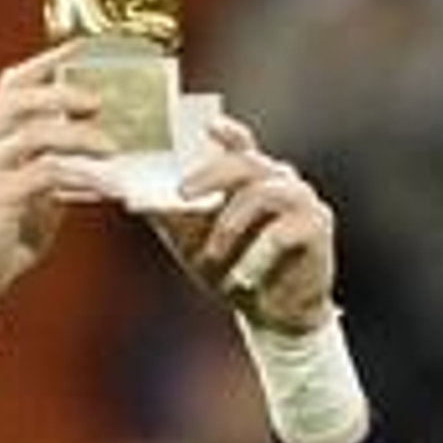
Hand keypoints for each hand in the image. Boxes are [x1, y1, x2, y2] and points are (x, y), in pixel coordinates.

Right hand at [0, 47, 112, 308]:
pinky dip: (76, 174)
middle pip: (16, 97)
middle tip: (101, 100)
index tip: (85, 49)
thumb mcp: (35, 193)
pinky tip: (102, 184)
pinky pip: (41, 173)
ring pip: (31, 132)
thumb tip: (98, 148)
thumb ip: (56, 166)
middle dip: (61, 91)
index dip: (47, 62)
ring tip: (111, 146)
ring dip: (76, 134)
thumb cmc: (4, 236)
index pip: (12, 85)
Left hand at [149, 119, 336, 334]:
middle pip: (247, 161)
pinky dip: (258, 253)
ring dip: (230, 223)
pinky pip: (283, 231)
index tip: (208, 126)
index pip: (241, 144)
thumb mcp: (191, 244)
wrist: (272, 316)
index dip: (227, 132)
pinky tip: (248, 275)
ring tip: (213, 255)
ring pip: (263, 193)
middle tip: (183, 193)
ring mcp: (302, 202)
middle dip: (211, 173)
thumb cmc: (235, 271)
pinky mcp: (316, 229)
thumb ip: (168, 216)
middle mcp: (279, 183)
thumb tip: (125, 193)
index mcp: (251, 180)